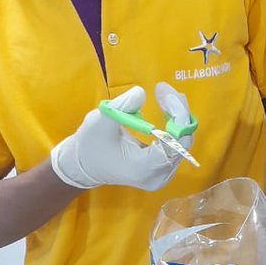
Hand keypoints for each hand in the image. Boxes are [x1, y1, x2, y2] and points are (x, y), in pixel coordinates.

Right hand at [50, 83, 193, 190]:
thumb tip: (141, 92)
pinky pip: (176, 144)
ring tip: (165, 94)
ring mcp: (162, 174)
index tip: (164, 91)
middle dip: (177, 112)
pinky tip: (166, 107)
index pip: (175, 143)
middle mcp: (158, 175)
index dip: (177, 115)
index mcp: (144, 168)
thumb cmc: (89, 145)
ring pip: (182, 142)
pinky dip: (173, 124)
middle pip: (183, 142)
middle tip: (165, 89)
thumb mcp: (99, 121)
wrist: (83, 164)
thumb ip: (120, 107)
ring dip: (177, 116)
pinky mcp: (161, 168)